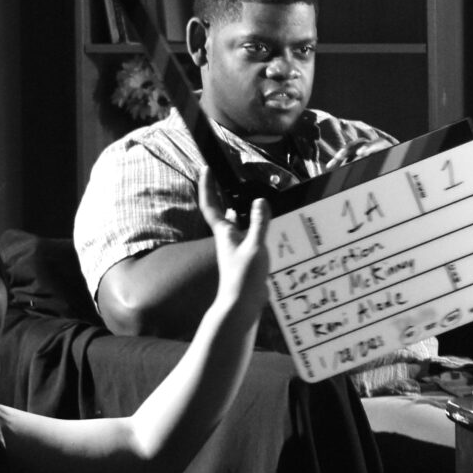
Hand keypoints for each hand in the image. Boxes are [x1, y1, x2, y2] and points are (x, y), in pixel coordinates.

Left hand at [199, 169, 272, 321]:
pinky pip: (248, 234)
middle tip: (230, 177)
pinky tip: (265, 224)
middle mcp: (227, 237)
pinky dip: (253, 225)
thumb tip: (260, 201)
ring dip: (240, 208)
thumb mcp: (255, 246)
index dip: (207, 186)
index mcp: (225, 232)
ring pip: (235, 222)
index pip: (210, 204)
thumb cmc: (243, 277)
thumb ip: (258, 223)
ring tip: (251, 194)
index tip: (206, 168)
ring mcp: (235, 247)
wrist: (242, 304)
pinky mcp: (245, 257)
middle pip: (222, 210)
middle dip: (224, 193)